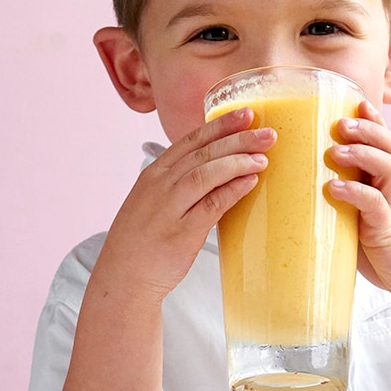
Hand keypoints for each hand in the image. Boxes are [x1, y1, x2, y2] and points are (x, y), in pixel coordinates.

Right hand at [92, 107, 275, 304]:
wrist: (123, 277)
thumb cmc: (141, 241)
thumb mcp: (154, 202)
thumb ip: (180, 183)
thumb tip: (218, 169)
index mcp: (153, 174)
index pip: (191, 140)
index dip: (220, 125)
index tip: (245, 113)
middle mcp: (159, 185)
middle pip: (203, 152)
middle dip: (238, 139)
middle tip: (267, 133)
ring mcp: (169, 207)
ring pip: (207, 172)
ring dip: (238, 161)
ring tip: (263, 157)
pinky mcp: (182, 232)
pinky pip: (212, 204)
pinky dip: (233, 189)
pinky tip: (250, 181)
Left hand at [327, 101, 390, 305]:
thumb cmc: (378, 252)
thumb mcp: (354, 221)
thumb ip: (334, 204)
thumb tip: (287, 190)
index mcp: (383, 184)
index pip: (383, 143)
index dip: (373, 121)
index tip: (355, 103)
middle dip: (368, 130)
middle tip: (341, 123)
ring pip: (389, 168)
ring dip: (364, 154)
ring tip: (337, 150)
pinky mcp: (388, 232)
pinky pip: (377, 205)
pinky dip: (357, 193)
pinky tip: (336, 188)